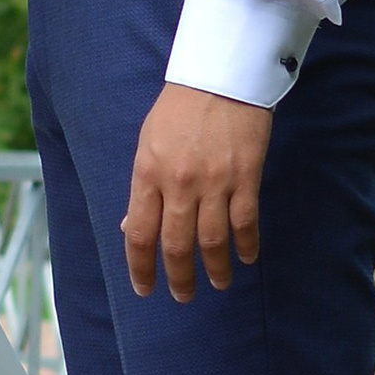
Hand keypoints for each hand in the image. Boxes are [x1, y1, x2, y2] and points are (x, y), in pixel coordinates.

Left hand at [122, 84, 271, 303]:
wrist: (220, 77)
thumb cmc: (178, 108)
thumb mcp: (146, 143)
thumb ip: (141, 187)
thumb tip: (128, 226)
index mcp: (147, 174)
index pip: (138, 233)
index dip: (141, 267)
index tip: (145, 288)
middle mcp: (179, 183)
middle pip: (176, 245)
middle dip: (179, 278)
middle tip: (183, 296)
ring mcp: (214, 182)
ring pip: (213, 241)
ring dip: (215, 269)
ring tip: (217, 284)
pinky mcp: (246, 177)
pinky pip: (245, 222)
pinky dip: (245, 245)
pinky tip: (245, 258)